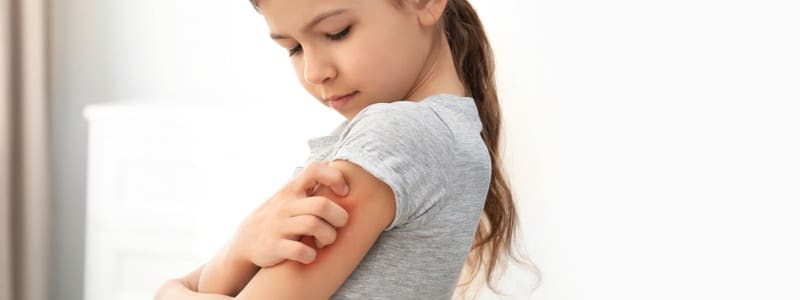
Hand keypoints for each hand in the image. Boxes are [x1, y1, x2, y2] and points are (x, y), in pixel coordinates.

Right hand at [231, 161, 349, 266]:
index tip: (343, 192)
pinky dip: (311, 255)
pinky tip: (310, 255)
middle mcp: (286, 205)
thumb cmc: (279, 216)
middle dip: (339, 217)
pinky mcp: (274, 247)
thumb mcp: (290, 195)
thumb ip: (310, 183)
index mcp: (292, 189)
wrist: (245, 241)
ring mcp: (279, 226)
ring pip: (314, 226)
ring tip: (325, 241)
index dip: (335, 178)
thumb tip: (333, 163)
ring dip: (328, 237)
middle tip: (338, 225)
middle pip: (322, 205)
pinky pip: (300, 251)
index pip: (314, 170)